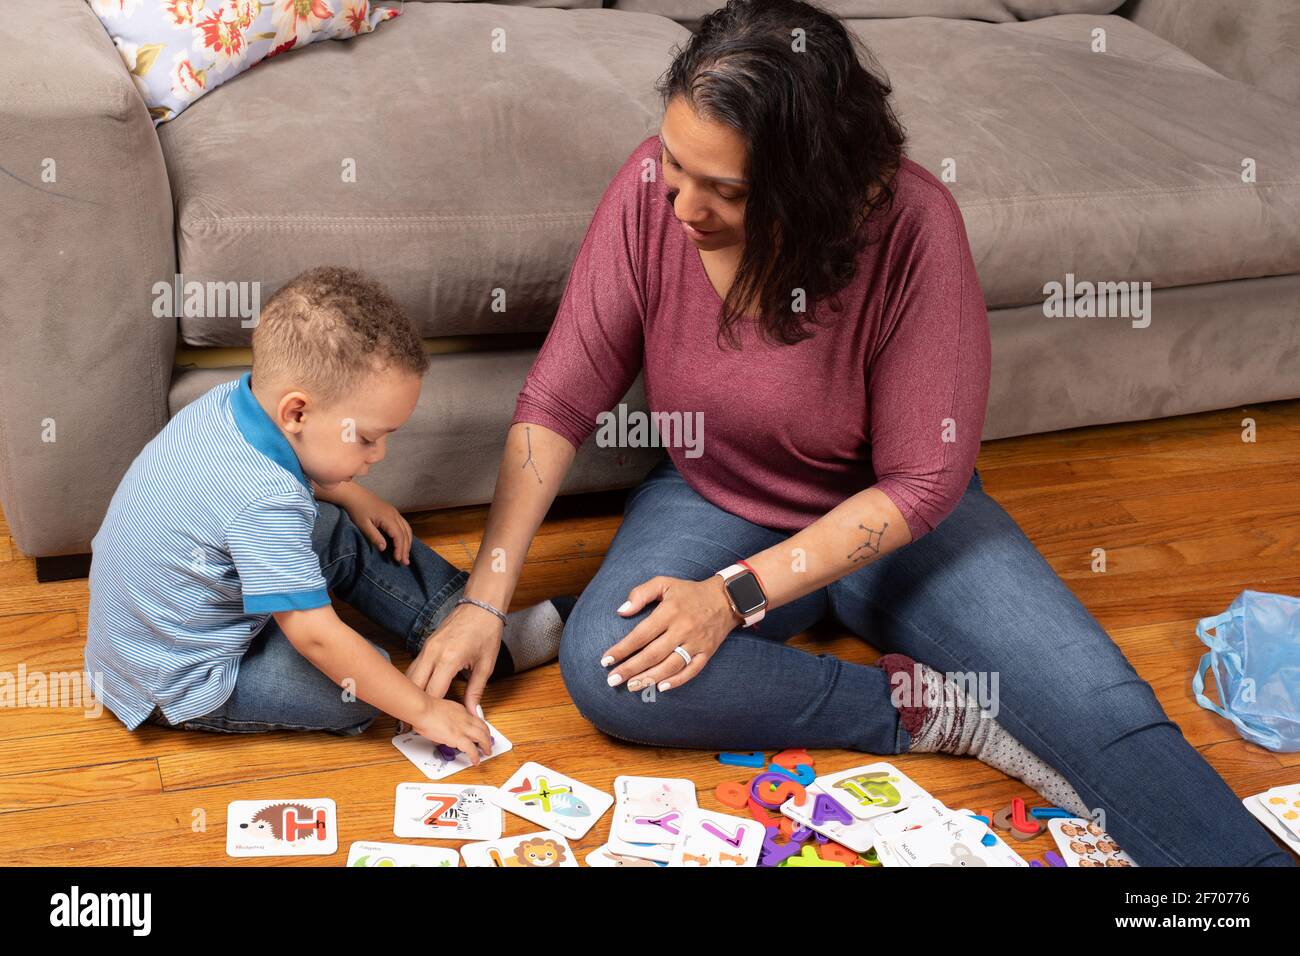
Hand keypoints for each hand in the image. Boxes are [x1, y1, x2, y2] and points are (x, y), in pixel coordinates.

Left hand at [340, 484, 412, 564]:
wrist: (354, 494)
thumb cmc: (356, 510)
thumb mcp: (363, 525)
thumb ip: (374, 536)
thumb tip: (384, 548)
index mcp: (388, 518)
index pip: (398, 536)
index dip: (400, 548)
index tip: (398, 560)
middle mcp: (395, 514)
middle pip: (405, 533)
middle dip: (406, 548)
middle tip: (405, 562)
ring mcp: (395, 512)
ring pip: (407, 529)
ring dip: (408, 542)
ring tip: (406, 555)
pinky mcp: (392, 511)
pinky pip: (404, 524)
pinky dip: (406, 535)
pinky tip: (404, 542)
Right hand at [405, 601, 502, 718]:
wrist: (480, 606)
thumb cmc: (486, 632)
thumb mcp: (486, 665)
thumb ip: (476, 691)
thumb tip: (471, 713)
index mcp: (449, 659)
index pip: (432, 693)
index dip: (429, 712)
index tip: (428, 726)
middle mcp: (433, 653)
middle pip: (414, 686)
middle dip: (412, 706)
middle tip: (409, 725)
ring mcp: (427, 647)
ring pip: (410, 676)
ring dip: (410, 694)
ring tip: (410, 712)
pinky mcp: (426, 645)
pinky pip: (414, 667)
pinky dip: (414, 682)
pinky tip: (417, 693)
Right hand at [409, 697, 493, 763]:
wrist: (423, 709)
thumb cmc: (424, 709)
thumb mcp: (439, 711)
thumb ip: (443, 719)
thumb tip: (439, 729)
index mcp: (460, 710)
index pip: (475, 719)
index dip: (480, 727)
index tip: (480, 732)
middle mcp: (464, 718)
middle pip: (483, 727)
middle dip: (487, 736)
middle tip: (488, 743)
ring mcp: (463, 728)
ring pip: (482, 737)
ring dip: (486, 746)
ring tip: (486, 752)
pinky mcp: (458, 738)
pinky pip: (471, 749)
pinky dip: (475, 756)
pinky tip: (475, 761)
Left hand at [601, 574, 740, 693]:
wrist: (726, 598)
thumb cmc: (689, 592)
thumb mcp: (664, 583)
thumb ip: (641, 594)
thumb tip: (622, 611)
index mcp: (670, 612)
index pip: (641, 634)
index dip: (622, 649)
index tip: (606, 660)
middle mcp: (683, 629)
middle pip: (653, 654)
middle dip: (630, 669)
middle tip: (612, 680)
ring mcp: (696, 642)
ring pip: (671, 665)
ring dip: (649, 678)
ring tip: (631, 686)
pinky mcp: (707, 652)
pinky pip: (692, 670)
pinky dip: (677, 681)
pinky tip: (661, 687)